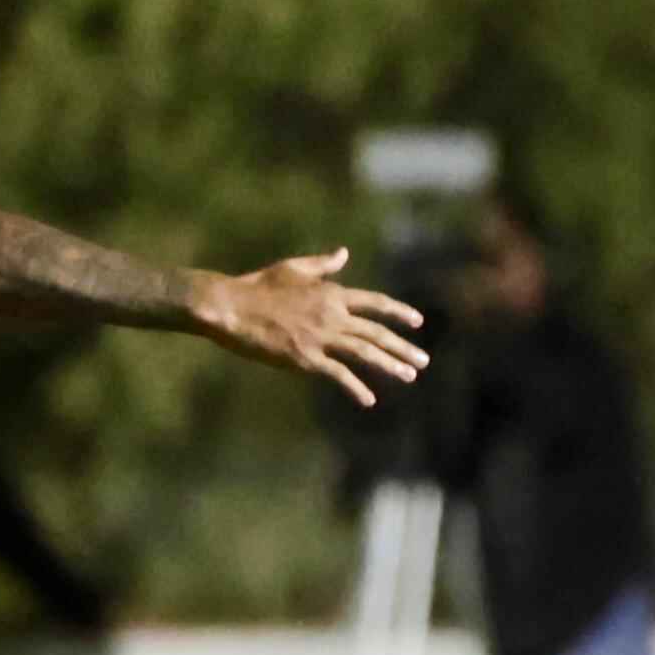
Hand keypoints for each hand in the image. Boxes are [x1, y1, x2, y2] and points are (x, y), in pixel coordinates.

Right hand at [200, 250, 427, 404]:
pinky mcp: (305, 358)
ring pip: (364, 353)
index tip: (417, 322)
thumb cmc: (258, 286)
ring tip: (410, 376)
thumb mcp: (293, 268)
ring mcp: (320, 337)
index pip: (374, 304)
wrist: (232, 306)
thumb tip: (343, 253)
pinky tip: (369, 400)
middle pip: (376, 333)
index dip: (398, 312)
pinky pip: (338, 374)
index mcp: (331, 293)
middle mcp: (332, 315)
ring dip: (391, 365)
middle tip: (423, 360)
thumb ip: (323, 265)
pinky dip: (356, 388)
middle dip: (403, 347)